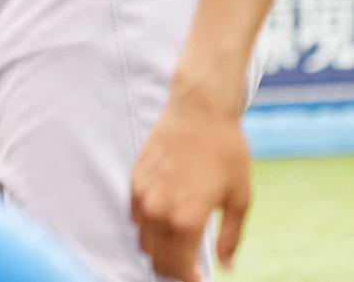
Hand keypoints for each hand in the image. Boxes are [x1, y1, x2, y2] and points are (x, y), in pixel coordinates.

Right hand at [131, 89, 251, 281]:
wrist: (199, 110)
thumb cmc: (226, 152)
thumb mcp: (240, 199)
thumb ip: (231, 238)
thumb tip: (226, 266)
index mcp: (186, 220)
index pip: (178, 268)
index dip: (189, 280)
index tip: (199, 279)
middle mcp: (159, 210)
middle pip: (155, 258)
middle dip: (173, 270)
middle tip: (190, 268)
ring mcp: (143, 193)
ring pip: (142, 239)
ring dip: (158, 250)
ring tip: (179, 249)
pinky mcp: (135, 177)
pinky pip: (135, 215)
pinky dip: (148, 227)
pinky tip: (167, 222)